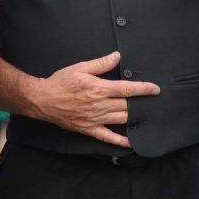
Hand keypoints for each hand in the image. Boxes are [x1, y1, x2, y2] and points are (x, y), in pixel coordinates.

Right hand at [34, 51, 160, 147]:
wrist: (43, 100)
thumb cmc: (60, 82)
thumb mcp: (80, 68)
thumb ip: (100, 63)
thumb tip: (117, 56)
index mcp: (99, 89)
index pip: (127, 89)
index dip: (143, 89)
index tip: (155, 89)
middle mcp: (100, 105)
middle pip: (127, 105)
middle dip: (142, 103)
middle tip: (153, 102)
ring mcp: (96, 119)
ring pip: (122, 119)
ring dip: (135, 118)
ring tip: (146, 115)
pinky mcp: (90, 129)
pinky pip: (108, 137)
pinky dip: (121, 141)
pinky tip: (131, 142)